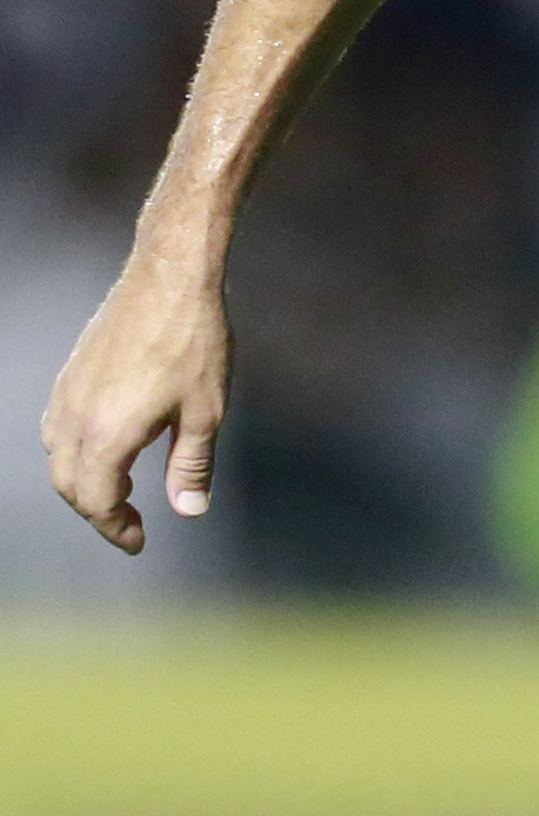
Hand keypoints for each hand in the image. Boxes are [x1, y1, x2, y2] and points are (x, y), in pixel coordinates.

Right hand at [41, 260, 229, 553]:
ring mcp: (68, 391)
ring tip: (119, 485)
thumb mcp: (205, 411)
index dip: (116, 529)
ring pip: (57, 457)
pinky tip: (104, 442)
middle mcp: (76, 417)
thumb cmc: (193, 340)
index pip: (97, 502)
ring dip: (82, 481)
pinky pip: (56, 426)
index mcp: (107, 434)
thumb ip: (192, 466)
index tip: (139, 541)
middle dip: (97, 509)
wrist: (170, 274)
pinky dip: (73, 450)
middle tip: (130, 519)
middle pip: (70, 486)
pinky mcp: (71, 371)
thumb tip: (190, 512)